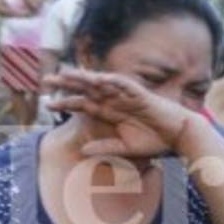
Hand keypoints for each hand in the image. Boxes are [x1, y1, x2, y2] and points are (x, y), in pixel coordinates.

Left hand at [44, 69, 196, 156]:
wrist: (177, 136)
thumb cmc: (154, 141)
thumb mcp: (124, 148)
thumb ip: (104, 147)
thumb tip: (82, 150)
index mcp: (110, 112)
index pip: (83, 104)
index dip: (65, 102)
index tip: (48, 102)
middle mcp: (115, 100)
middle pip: (86, 89)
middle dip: (67, 84)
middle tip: (46, 80)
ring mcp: (126, 95)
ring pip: (100, 83)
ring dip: (83, 78)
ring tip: (65, 73)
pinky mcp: (139, 94)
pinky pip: (123, 84)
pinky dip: (110, 81)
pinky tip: (96, 78)